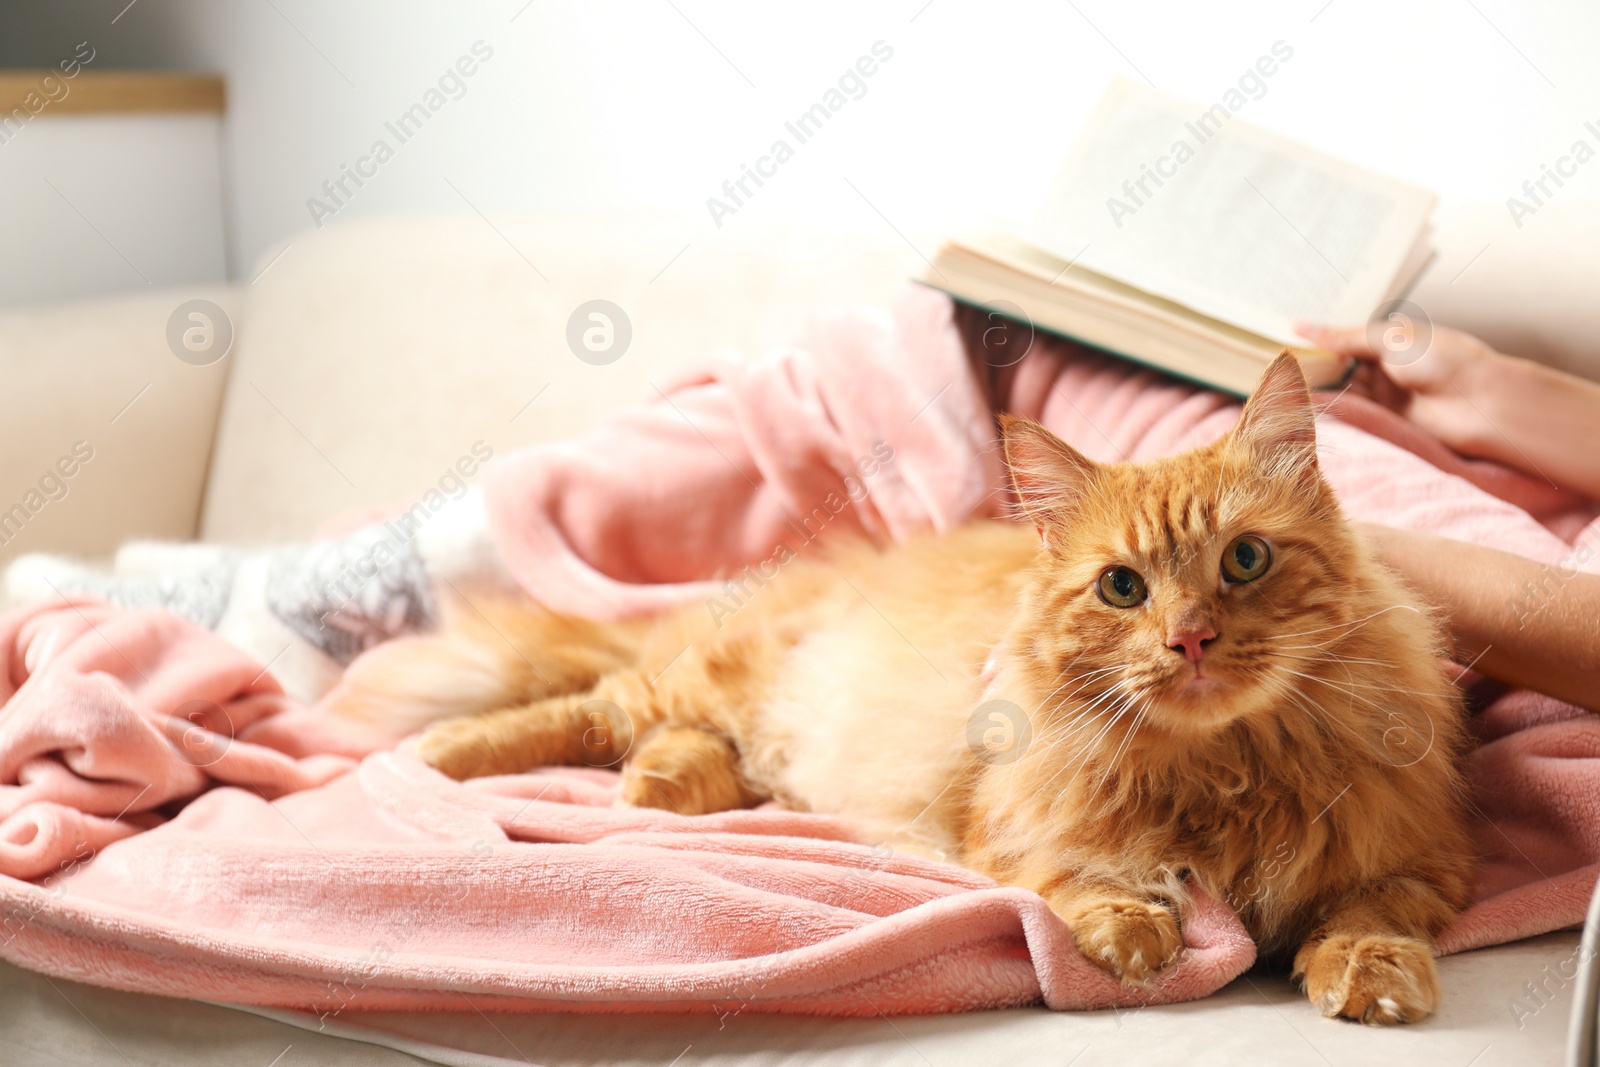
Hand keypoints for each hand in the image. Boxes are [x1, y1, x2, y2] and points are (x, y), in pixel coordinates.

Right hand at [1294, 319, 1499, 454]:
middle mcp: (1385, 369)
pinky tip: (1306, 406)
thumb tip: (1300, 326)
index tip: (1285, 346)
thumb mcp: (1388, 338)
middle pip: (1340, 369)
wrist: (1479, 402)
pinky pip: (1353, 414)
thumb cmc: (1443, 360)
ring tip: (1284, 386)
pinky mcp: (1385, 423)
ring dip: (1320, 390)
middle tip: (1278, 369)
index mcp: (1390, 342)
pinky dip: (1333, 410)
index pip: (1343, 342)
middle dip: (1314, 369)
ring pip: (1343, 392)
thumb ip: (1342, 337)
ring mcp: (1386, 397)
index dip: (1317, 344)